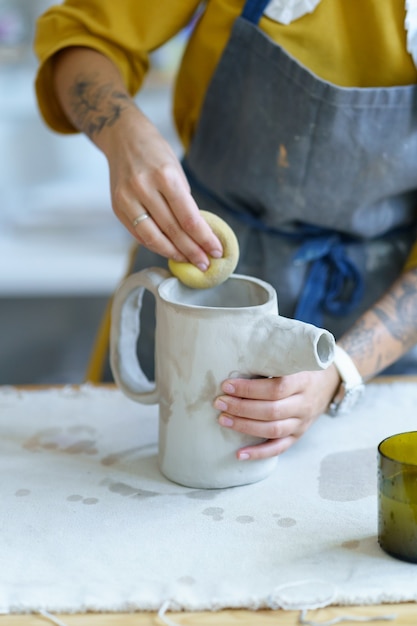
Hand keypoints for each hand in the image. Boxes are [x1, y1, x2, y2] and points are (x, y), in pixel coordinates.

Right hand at [104, 106, 222, 267]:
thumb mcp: (176, 170)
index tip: (216, 251)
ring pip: (153, 237)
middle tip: (205, 264)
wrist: (123, 137)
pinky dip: (155, 245)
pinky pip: (139, 234)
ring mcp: (127, 199)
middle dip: (192, 251)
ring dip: (174, 253)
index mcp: (165, 176)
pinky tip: (169, 250)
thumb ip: (183, 201)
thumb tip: (197, 234)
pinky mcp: (117, 207)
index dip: (204, 238)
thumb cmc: (155, 153)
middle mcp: (144, 188)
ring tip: (188, 261)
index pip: (189, 218)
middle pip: (173, 230)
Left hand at [214, 367, 339, 459]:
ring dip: (245, 427)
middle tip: (220, 402)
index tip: (227, 385)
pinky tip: (240, 454)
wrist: (329, 383)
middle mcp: (304, 404)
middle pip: (272, 410)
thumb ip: (273, 359)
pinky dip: (259, 453)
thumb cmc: (303, 367)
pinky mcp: (298, 435)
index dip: (250, 389)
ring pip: (273, 430)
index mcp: (303, 381)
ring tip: (223, 419)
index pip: (276, 388)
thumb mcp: (295, 358)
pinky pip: (279, 448)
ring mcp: (302, 422)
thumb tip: (238, 356)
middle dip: (242, 408)